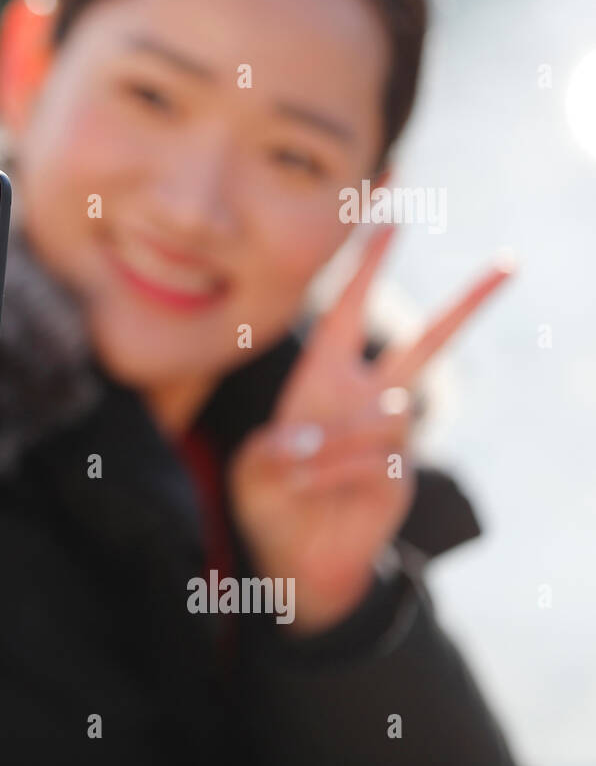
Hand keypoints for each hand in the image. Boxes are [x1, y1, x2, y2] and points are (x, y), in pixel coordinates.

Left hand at [229, 224, 512, 634]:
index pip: (348, 307)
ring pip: (388, 412)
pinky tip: (308, 487)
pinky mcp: (400, 474)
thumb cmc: (269, 498)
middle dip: (467, 303)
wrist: (291, 557)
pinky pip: (379, 456)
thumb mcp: (254, 463)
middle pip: (427, 342)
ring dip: (332, 441)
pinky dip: (334, 470)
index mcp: (323, 377)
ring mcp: (389, 436)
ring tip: (296, 472)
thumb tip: (324, 437)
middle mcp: (364, 397)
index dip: (366, 261)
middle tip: (510, 263)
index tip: (388, 208)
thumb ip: (280, 444)